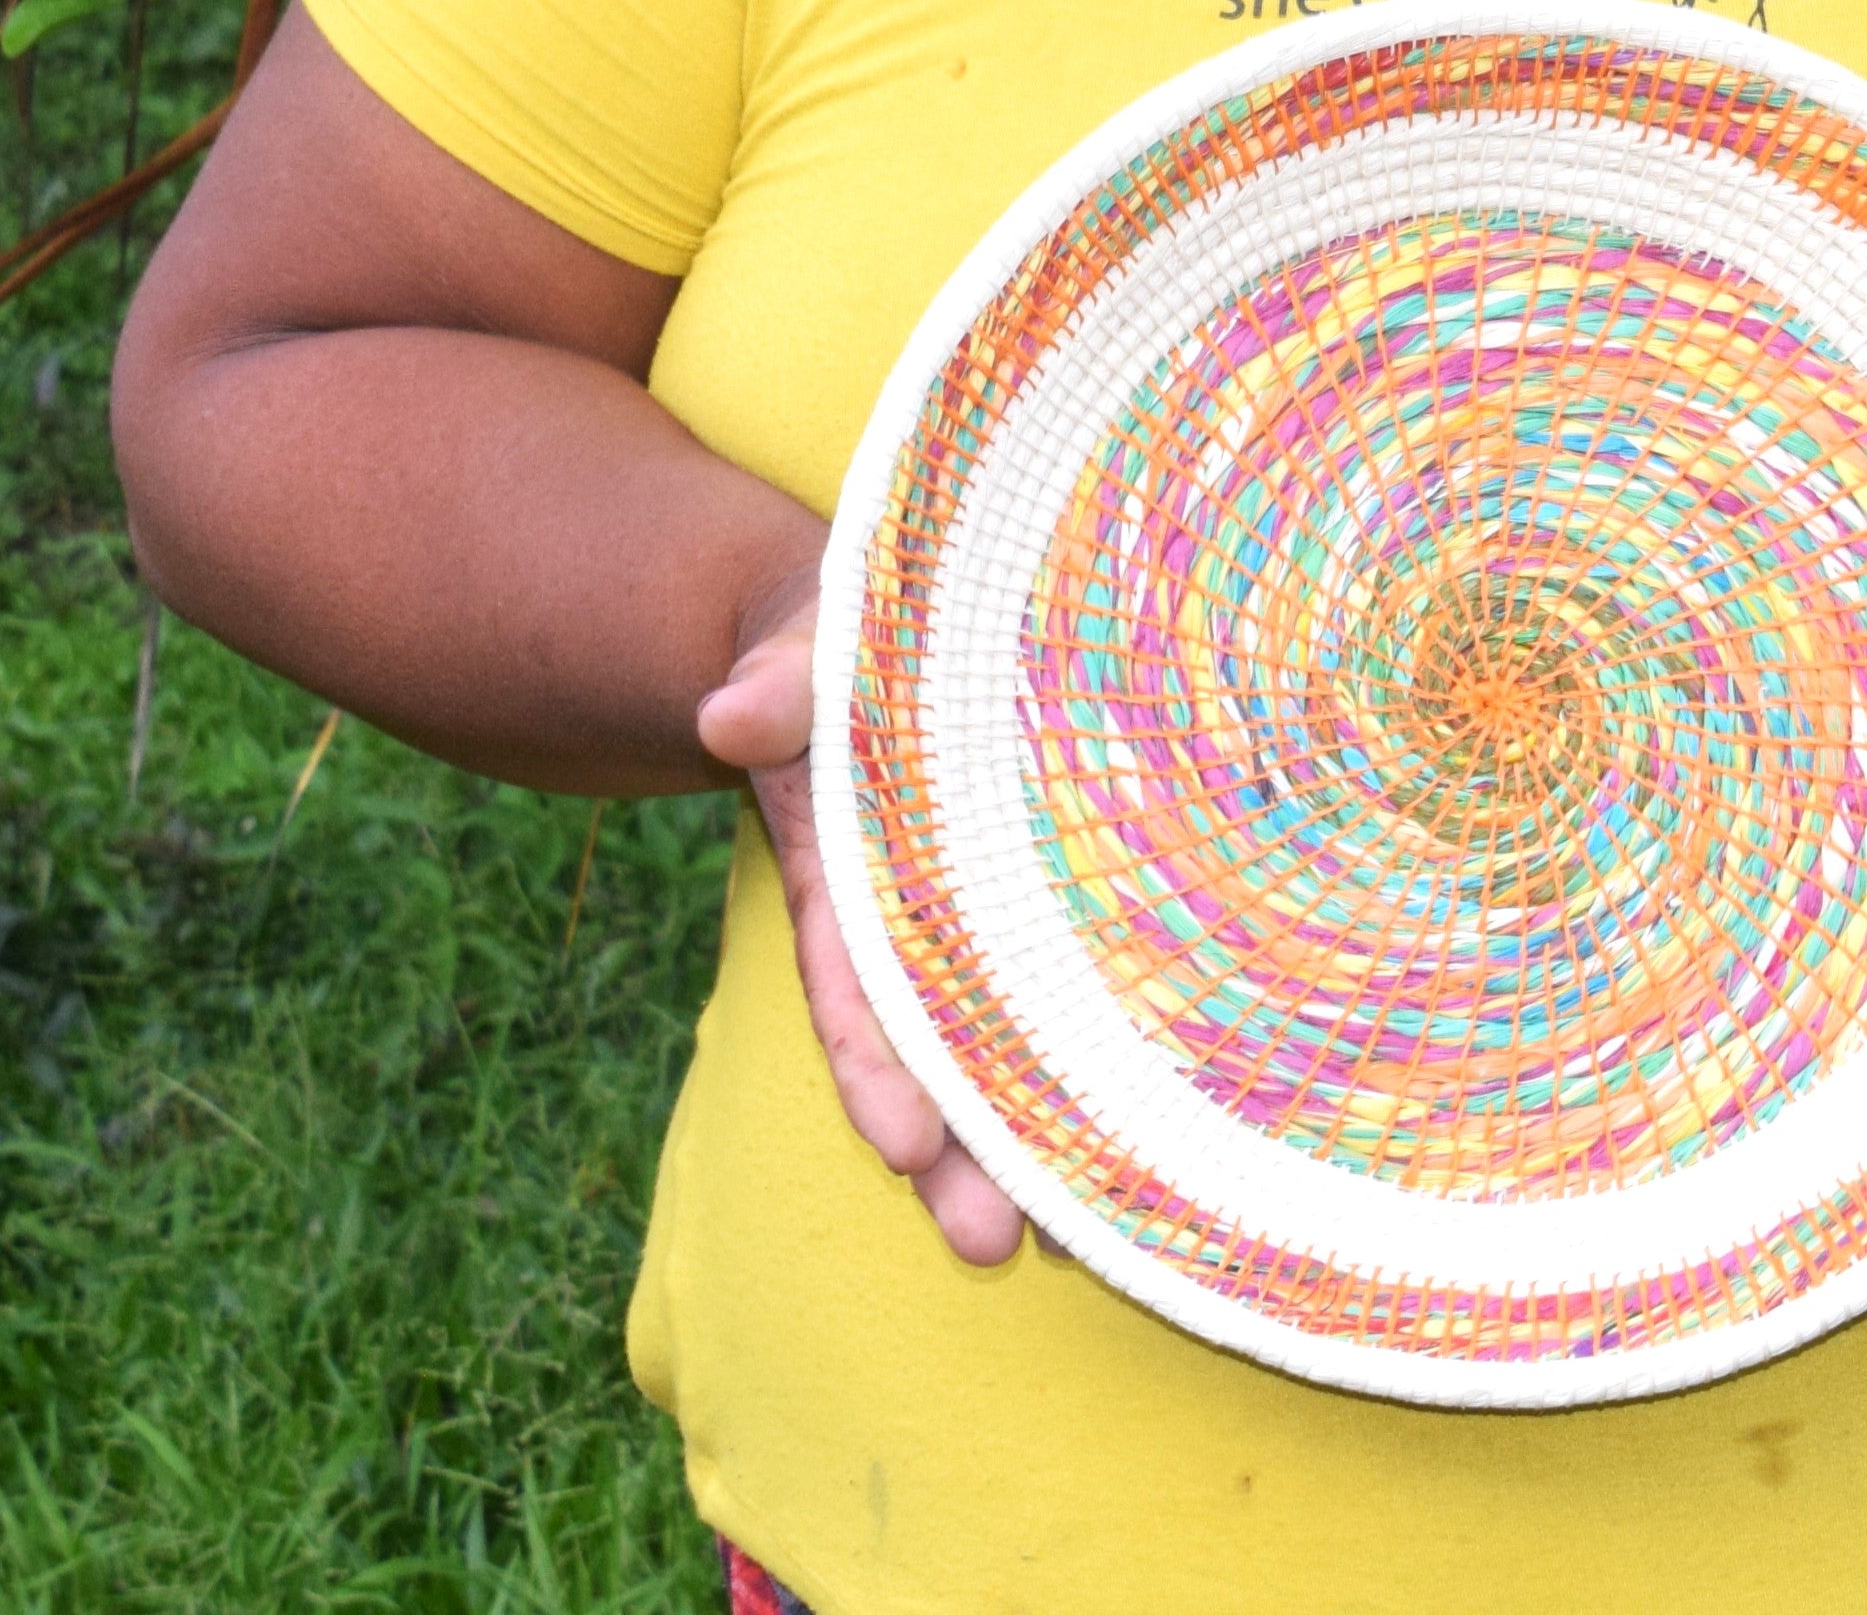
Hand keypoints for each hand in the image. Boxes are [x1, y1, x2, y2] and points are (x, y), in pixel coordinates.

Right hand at [696, 607, 1025, 1266]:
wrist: (887, 617)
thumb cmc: (837, 631)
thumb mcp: (802, 641)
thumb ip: (778, 679)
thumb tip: (728, 715)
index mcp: (844, 861)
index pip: (853, 975)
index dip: (873, 1059)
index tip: (902, 1146)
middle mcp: (903, 906)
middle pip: (925, 1041)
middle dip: (954, 1148)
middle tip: (993, 1248)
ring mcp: (970, 906)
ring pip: (996, 1034)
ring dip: (1023, 1133)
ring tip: (1077, 1246)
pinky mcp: (1033, 893)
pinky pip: (1054, 981)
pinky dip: (1077, 1059)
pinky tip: (1138, 1140)